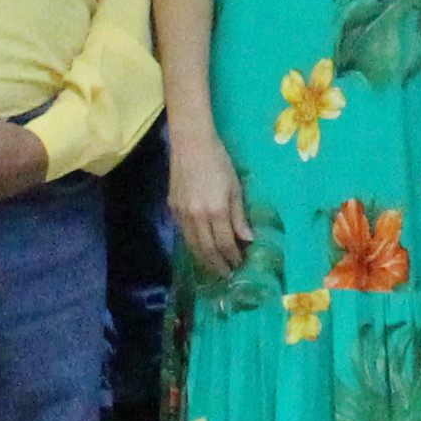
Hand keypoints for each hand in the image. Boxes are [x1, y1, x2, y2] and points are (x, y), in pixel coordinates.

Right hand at [165, 107, 250, 278]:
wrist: (191, 145)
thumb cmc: (219, 162)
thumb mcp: (235, 187)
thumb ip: (239, 216)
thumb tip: (247, 239)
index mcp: (216, 209)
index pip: (225, 243)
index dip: (232, 257)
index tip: (239, 265)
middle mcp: (197, 216)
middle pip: (207, 250)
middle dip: (218, 265)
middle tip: (227, 276)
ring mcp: (182, 214)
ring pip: (193, 246)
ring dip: (204, 260)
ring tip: (214, 269)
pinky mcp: (172, 209)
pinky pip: (184, 234)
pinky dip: (193, 246)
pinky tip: (201, 250)